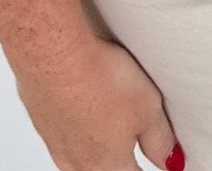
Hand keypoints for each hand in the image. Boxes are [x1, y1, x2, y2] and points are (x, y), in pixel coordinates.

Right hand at [15, 29, 184, 170]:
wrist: (52, 53)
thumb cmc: (97, 80)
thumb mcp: (148, 109)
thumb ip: (160, 139)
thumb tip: (172, 160)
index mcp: (108, 167)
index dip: (149, 169)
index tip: (155, 162)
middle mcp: (77, 162)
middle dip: (119, 161)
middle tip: (132, 147)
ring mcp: (55, 141)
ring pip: (78, 156)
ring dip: (94, 144)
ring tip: (107, 120)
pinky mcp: (39, 115)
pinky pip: (61, 128)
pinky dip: (74, 120)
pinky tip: (80, 99)